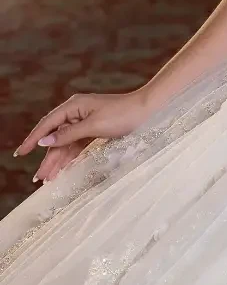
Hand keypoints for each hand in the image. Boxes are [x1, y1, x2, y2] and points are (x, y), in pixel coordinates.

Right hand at [13, 90, 153, 183]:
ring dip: (57, 160)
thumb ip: (68, 135)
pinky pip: (77, 144)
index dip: (34, 139)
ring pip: (66, 143)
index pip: (48, 124)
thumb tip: (45, 140)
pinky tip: (62, 169)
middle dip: (47, 158)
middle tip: (38, 179)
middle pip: (56, 137)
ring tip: (47, 179)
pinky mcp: (95, 128)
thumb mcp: (94, 126)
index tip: (21, 153)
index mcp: (74, 106)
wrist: (148, 110)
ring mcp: (86, 120)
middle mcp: (77, 112)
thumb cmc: (123, 115)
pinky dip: (70, 156)